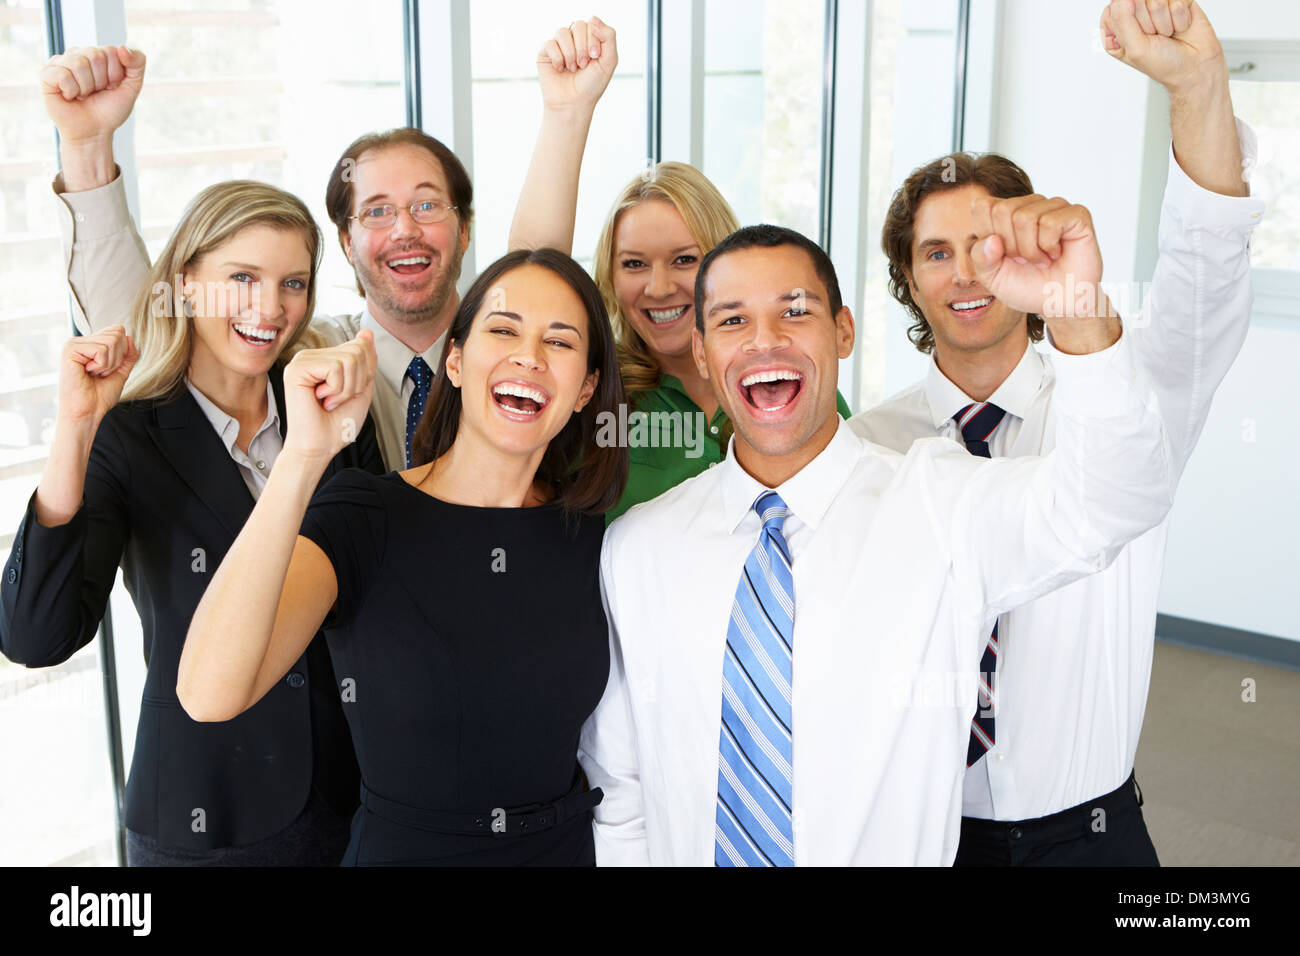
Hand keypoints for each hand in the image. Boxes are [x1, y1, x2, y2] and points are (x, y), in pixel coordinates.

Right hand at [40, 45, 145, 143]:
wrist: (94, 132)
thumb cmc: (110, 109)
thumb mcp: (132, 86)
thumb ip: (137, 63)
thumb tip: (122, 47)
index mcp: (98, 54)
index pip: (112, 51)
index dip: (115, 75)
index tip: (110, 87)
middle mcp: (78, 54)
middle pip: (95, 55)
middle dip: (101, 81)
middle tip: (96, 92)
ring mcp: (60, 62)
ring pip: (78, 63)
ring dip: (86, 87)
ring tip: (83, 95)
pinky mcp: (47, 74)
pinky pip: (62, 74)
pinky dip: (71, 90)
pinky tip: (70, 96)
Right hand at [57, 325, 138, 427]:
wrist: (87, 411)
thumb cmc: (100, 396)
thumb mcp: (120, 372)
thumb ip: (128, 355)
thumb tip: (130, 337)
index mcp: (90, 344)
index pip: (118, 331)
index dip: (122, 352)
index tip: (108, 369)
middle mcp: (81, 341)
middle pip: (117, 334)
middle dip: (117, 358)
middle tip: (101, 373)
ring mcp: (73, 343)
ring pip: (111, 341)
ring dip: (109, 363)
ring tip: (94, 373)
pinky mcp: (70, 349)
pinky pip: (101, 350)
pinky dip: (101, 365)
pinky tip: (88, 372)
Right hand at [281, 330, 376, 462]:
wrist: (320, 446)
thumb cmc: (339, 422)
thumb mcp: (362, 388)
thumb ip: (366, 361)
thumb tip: (366, 332)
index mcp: (327, 358)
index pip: (362, 345)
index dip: (367, 372)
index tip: (350, 392)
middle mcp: (313, 355)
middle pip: (358, 350)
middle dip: (358, 380)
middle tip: (339, 399)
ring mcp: (303, 360)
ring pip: (349, 359)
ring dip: (347, 388)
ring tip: (330, 401)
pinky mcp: (297, 368)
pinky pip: (335, 367)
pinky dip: (336, 389)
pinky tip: (320, 399)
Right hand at [537, 16, 616, 112]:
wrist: (574, 104)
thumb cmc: (592, 85)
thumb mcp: (609, 61)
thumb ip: (609, 36)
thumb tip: (593, 18)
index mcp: (590, 39)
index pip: (591, 23)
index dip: (593, 39)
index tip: (595, 56)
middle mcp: (574, 39)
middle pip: (578, 25)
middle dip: (582, 47)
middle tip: (583, 65)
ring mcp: (559, 45)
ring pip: (563, 32)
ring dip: (570, 53)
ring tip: (572, 68)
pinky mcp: (545, 52)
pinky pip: (550, 44)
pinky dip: (558, 58)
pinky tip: (560, 69)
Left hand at [970, 195, 1103, 318]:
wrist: (1057, 304)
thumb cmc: (1026, 287)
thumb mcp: (992, 277)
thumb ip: (980, 257)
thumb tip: (992, 239)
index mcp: (1005, 213)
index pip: (981, 205)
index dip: (987, 234)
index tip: (1002, 254)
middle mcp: (1029, 205)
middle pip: (1003, 210)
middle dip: (1010, 245)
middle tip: (1025, 259)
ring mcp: (1054, 207)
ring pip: (1025, 217)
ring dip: (1030, 249)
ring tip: (1041, 259)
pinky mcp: (1077, 214)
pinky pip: (1050, 222)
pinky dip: (1049, 245)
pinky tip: (1056, 254)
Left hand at [1100, 0, 1224, 93]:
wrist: (1195, 67)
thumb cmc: (1163, 64)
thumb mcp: (1135, 49)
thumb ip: (1122, 21)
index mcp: (1118, 28)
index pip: (1114, 9)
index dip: (1127, 21)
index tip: (1137, 38)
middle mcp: (1136, 14)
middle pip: (1135, 1)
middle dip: (1147, 24)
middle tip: (1155, 37)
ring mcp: (1157, 5)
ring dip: (1165, 22)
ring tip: (1168, 34)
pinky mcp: (1178, 0)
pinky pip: (1178, 0)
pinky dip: (1180, 18)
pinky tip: (1180, 27)